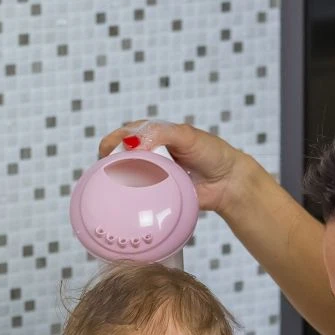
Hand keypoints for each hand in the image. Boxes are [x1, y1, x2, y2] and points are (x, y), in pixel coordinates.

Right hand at [97, 119, 245, 215]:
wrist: (227, 181)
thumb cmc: (210, 152)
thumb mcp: (185, 135)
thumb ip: (159, 132)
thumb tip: (132, 143)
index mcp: (153, 136)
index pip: (124, 136)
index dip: (112, 142)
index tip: (107, 151)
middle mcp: (149, 156)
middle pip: (119, 159)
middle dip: (110, 164)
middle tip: (109, 171)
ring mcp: (151, 177)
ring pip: (126, 179)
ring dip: (118, 183)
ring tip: (114, 187)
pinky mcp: (156, 196)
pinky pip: (138, 198)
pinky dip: (131, 199)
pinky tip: (126, 201)